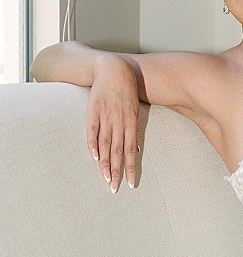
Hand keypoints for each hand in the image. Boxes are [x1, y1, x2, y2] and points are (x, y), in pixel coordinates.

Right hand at [86, 55, 139, 192]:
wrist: (112, 68)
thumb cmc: (126, 90)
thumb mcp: (134, 108)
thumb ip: (133, 128)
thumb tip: (136, 147)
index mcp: (131, 121)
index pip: (131, 149)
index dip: (131, 167)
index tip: (131, 183)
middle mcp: (119, 120)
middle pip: (118, 150)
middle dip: (117, 171)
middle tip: (115, 188)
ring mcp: (106, 115)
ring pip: (106, 143)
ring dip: (105, 162)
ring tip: (106, 178)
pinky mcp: (94, 109)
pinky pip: (92, 129)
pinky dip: (93, 143)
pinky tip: (94, 156)